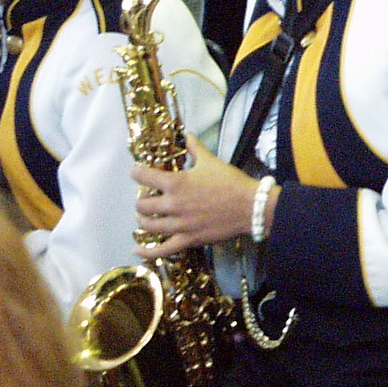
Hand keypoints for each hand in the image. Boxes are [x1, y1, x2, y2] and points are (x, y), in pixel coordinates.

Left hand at [132, 134, 262, 255]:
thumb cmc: (231, 182)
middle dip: (142, 200)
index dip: (137, 173)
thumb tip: (188, 134)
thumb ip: (195, 148)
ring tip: (146, 217)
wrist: (250, 206)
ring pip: (148, 226)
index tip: (139, 173)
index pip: (143, 176)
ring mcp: (179, 225)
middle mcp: (173, 205)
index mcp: (176, 183)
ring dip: (143, 221)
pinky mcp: (187, 240)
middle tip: (149, 197)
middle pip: (141, 205)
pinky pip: (161, 250)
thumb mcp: (211, 161)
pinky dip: (147, 252)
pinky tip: (137, 250)